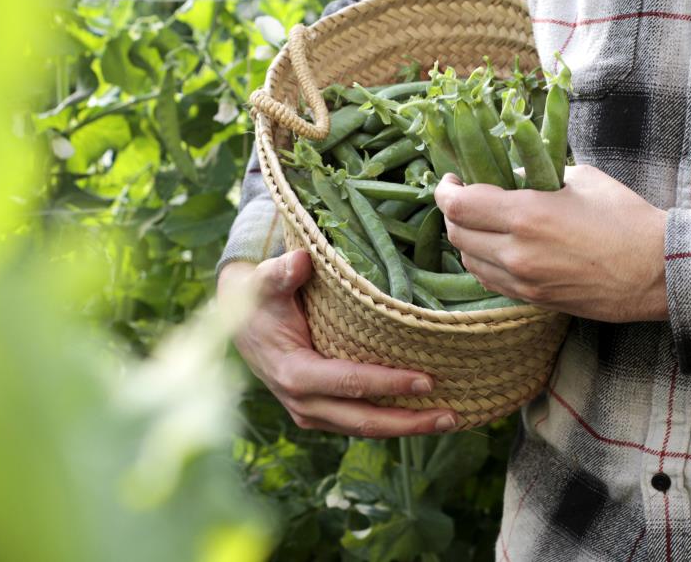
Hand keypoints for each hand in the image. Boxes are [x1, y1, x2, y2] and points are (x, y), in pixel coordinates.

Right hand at [217, 251, 456, 435]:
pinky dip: (392, 423)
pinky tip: (423, 416)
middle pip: (364, 421)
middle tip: (451, 416)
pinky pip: (360, 424)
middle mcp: (303, 403)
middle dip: (409, 422)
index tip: (427, 380)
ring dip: (407, 428)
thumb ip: (281, 273)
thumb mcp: (265, 282)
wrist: (240, 323)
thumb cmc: (259, 299)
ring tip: (449, 420)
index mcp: (294, 373)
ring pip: (365, 429)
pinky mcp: (321, 415)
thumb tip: (302, 260)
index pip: (349, 383)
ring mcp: (312, 414)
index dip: (388, 384)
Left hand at [435, 165, 668, 322]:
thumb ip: (537, 175)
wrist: (657, 271)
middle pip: (456, 234)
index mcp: (526, 215)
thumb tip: (510, 175)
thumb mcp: (580, 179)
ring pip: (468, 261)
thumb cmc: (625, 218)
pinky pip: (489, 281)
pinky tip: (495, 248)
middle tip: (463, 198)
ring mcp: (523, 281)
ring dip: (466, 239)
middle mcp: (517, 252)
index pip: (459, 205)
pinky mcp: (532, 300)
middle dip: (453, 213)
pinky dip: (483, 262)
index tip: (450, 180)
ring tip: (480, 222)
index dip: (445, 191)